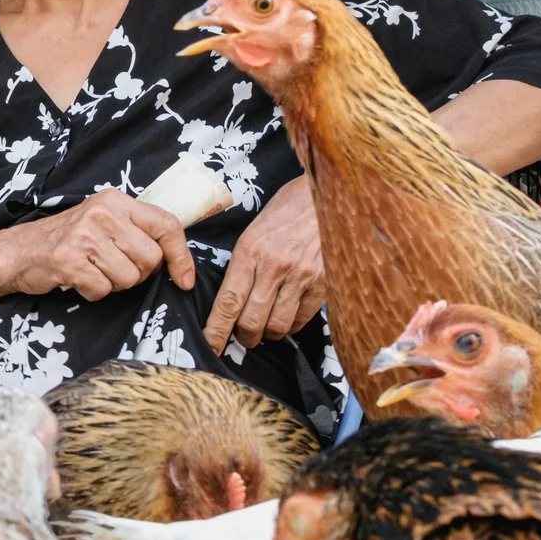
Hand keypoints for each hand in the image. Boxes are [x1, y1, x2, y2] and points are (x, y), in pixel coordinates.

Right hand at [0, 189, 196, 301]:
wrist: (17, 251)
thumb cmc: (66, 240)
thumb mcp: (103, 221)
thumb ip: (136, 229)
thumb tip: (178, 259)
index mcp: (116, 200)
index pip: (167, 226)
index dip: (182, 257)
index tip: (185, 280)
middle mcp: (102, 213)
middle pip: (150, 258)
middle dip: (137, 274)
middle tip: (112, 267)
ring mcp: (85, 236)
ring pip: (129, 278)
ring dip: (113, 284)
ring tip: (92, 271)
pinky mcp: (70, 260)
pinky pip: (103, 290)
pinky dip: (93, 293)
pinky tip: (78, 280)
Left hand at [204, 176, 325, 352]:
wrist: (329, 194)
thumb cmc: (286, 211)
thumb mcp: (254, 231)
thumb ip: (243, 264)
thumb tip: (230, 299)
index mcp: (250, 250)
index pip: (228, 301)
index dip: (217, 330)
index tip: (210, 345)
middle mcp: (274, 265)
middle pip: (251, 320)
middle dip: (243, 337)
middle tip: (242, 337)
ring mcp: (301, 275)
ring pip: (277, 325)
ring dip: (267, 334)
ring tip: (264, 330)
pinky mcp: (324, 282)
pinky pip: (302, 318)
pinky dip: (290, 326)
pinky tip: (286, 319)